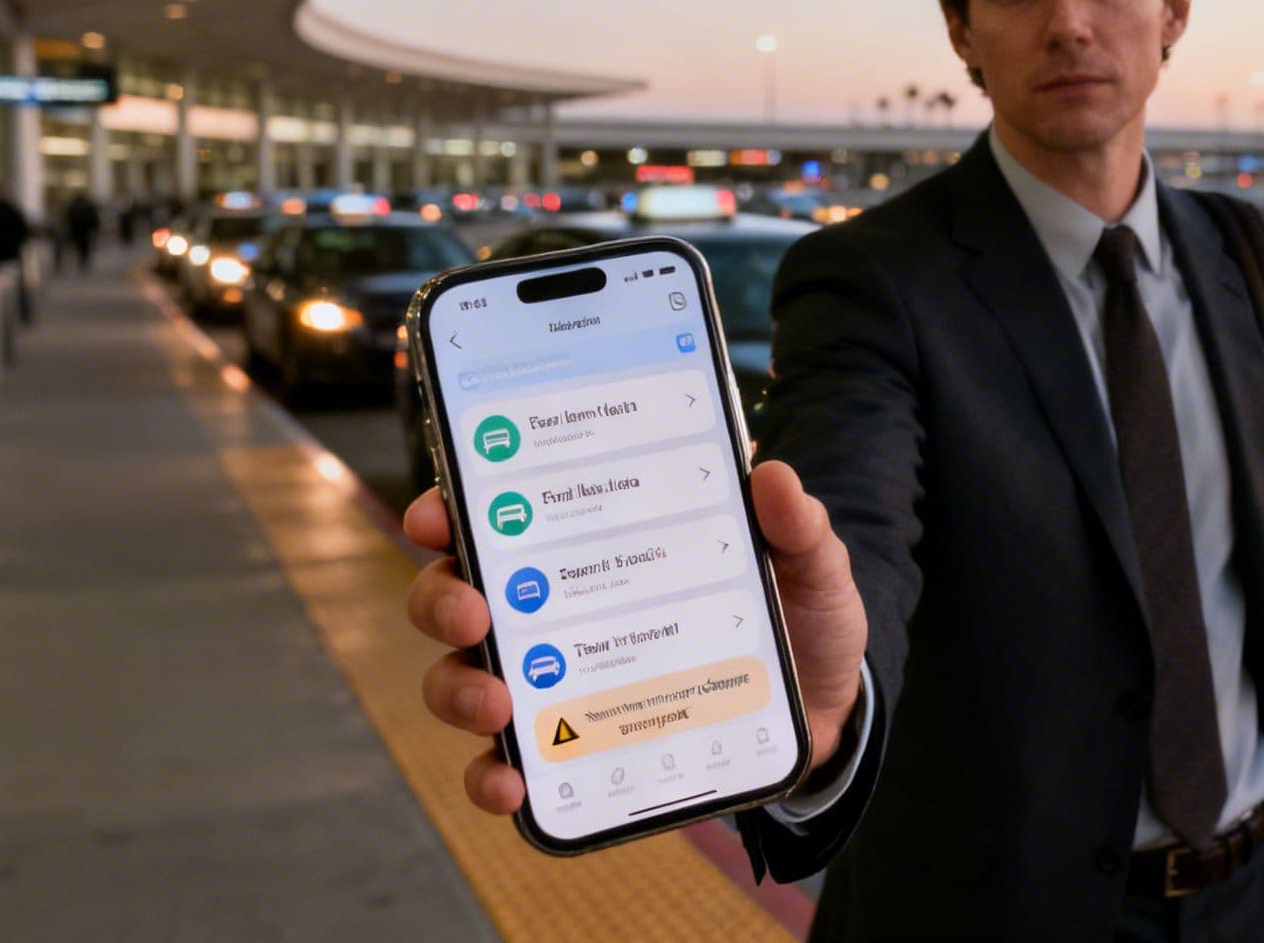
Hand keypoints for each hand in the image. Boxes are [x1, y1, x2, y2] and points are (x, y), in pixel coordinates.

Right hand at [403, 460, 867, 816]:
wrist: (825, 713)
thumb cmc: (796, 620)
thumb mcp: (810, 568)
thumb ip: (797, 527)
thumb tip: (772, 477)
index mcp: (596, 544)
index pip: (504, 513)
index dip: (452, 506)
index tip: (438, 512)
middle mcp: (557, 607)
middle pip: (459, 593)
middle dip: (444, 600)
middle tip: (474, 613)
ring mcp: (556, 681)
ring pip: (464, 678)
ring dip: (459, 689)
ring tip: (497, 705)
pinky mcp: (573, 750)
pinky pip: (504, 769)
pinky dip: (490, 779)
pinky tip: (511, 786)